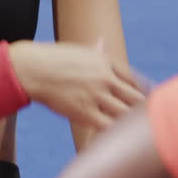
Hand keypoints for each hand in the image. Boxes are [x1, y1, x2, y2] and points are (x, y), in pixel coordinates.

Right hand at [10, 39, 145, 129]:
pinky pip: (108, 127)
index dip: (142, 93)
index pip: (135, 80)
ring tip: (130, 132)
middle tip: (143, 120)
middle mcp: (106, 78)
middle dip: (141, 110)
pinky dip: (115, 133)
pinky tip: (115, 137)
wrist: (33, 69)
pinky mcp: (85, 112)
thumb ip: (95, 49)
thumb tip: (101, 40)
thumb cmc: (54, 59)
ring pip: (125, 114)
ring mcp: (97, 96)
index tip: (144, 102)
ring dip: (129, 123)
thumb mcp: (79, 50)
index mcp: (107, 62)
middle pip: (135, 98)